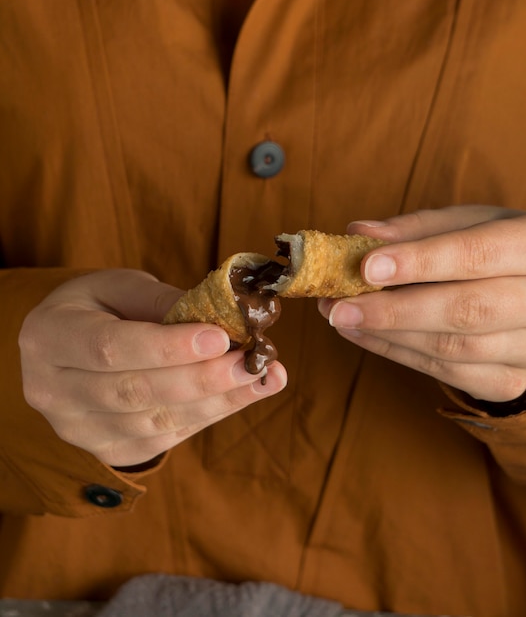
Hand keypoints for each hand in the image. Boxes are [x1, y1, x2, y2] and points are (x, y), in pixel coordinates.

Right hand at [19, 269, 286, 466]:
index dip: (166, 346)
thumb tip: (222, 316)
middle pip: (134, 392)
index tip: (219, 336)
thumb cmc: (98, 308)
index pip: (108, 348)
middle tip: (252, 361)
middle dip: (201, 378)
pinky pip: (166, 437)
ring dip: (217, 400)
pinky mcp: (109, 451)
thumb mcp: (120, 287)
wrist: (68, 350)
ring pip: (156, 422)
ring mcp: (80, 430)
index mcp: (48, 338)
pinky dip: (211, 415)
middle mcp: (54, 392)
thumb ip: (162, 302)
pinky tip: (246, 394)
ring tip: (264, 377)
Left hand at [318, 205, 525, 402]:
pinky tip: (364, 335)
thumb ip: (418, 228)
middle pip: (467, 311)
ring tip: (339, 317)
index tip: (367, 266)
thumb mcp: (473, 223)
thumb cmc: (499, 250)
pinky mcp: (509, 380)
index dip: (422, 261)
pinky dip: (398, 354)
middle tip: (337, 306)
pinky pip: (447, 373)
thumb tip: (359, 233)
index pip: (479, 255)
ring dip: (387, 334)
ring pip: (454, 349)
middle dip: (394, 311)